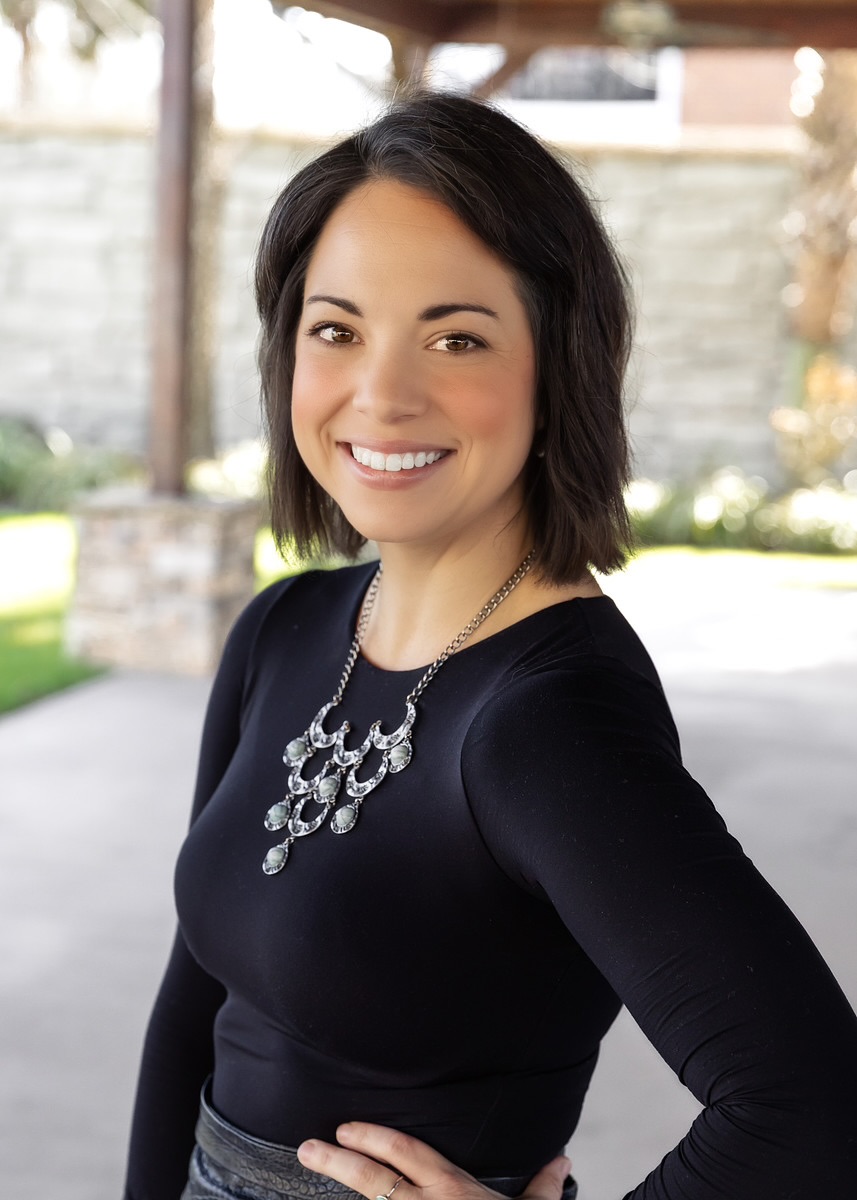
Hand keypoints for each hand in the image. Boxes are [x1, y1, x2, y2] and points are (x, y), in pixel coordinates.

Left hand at [297, 1122, 570, 1199]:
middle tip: (308, 1147)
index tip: (345, 1129)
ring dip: (337, 1196)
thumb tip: (563, 1160)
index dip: (374, 1137)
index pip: (406, 1152)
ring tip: (305, 1184)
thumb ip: (543, 1188)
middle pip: (374, 1178)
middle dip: (338, 1160)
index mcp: (452, 1191)